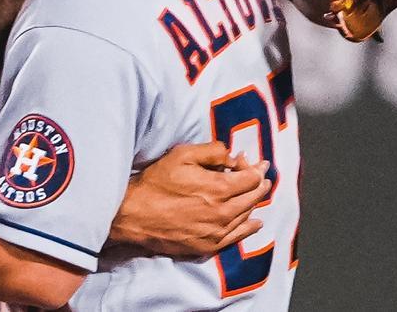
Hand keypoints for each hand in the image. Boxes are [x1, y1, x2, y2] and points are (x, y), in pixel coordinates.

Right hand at [109, 141, 270, 256]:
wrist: (134, 215)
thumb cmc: (156, 183)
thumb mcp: (182, 155)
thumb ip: (212, 151)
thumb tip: (232, 156)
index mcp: (219, 188)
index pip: (252, 178)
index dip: (256, 168)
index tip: (257, 163)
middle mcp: (224, 213)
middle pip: (253, 197)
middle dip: (260, 183)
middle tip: (262, 175)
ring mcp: (217, 231)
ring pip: (247, 215)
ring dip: (254, 201)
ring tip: (256, 192)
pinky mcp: (209, 245)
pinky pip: (238, 237)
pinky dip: (249, 227)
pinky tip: (254, 222)